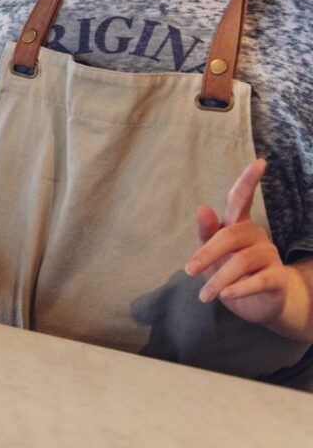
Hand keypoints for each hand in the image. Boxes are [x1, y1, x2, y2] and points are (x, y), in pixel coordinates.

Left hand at [184, 159, 292, 326]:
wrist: (256, 304)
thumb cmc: (228, 270)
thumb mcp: (211, 251)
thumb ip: (206, 231)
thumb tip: (202, 207)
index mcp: (238, 223)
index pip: (241, 198)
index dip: (249, 180)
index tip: (261, 162)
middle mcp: (256, 234)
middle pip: (229, 236)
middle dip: (206, 254)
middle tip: (189, 271)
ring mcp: (270, 255)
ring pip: (241, 262)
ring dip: (219, 280)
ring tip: (204, 295)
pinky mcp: (278, 278)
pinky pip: (258, 280)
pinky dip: (239, 288)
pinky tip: (227, 295)